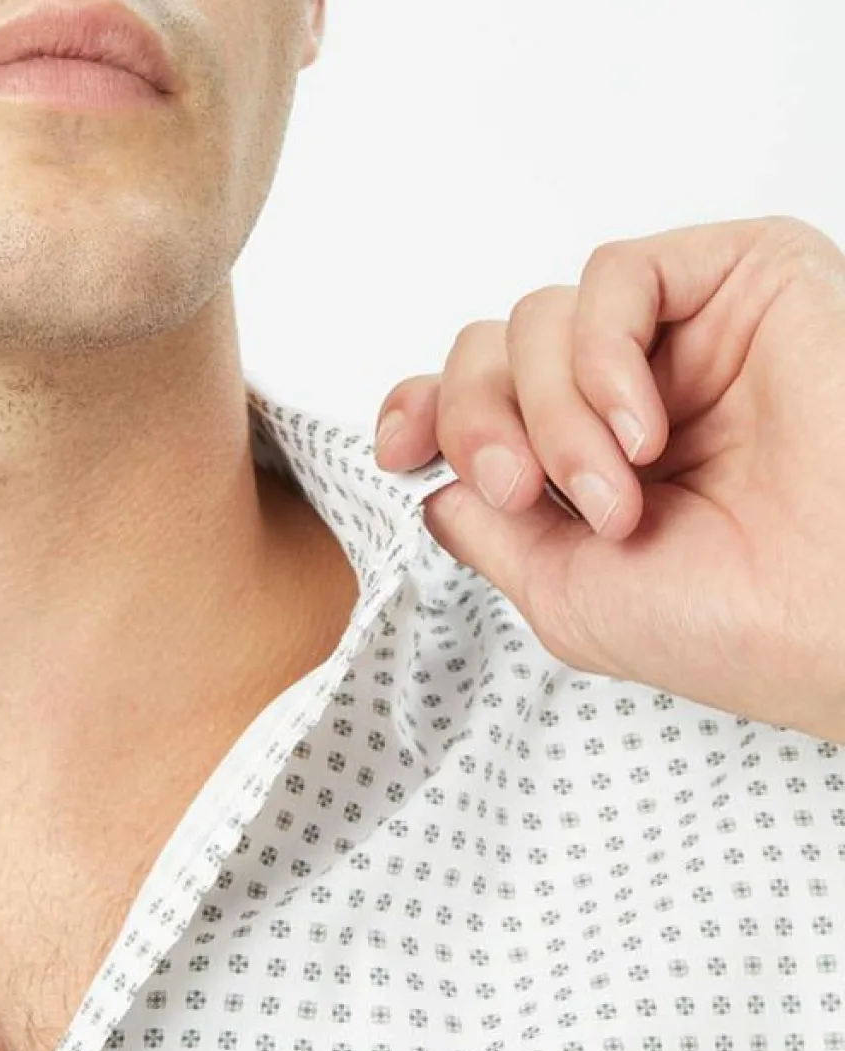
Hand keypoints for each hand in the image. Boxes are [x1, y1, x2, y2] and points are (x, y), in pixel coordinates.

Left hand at [372, 215, 844, 744]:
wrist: (835, 618)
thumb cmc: (730, 625)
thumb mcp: (564, 594)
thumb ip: (487, 531)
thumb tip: (429, 488)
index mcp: (590, 465)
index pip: (479, 400)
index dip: (424, 409)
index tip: (399, 450)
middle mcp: (631, 396)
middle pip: (491, 350)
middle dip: (479, 421)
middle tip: (520, 490)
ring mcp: (686, 339)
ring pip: (541, 318)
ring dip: (551, 412)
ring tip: (613, 492)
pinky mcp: (742, 281)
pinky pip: (616, 277)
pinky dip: (601, 356)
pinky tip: (641, 431)